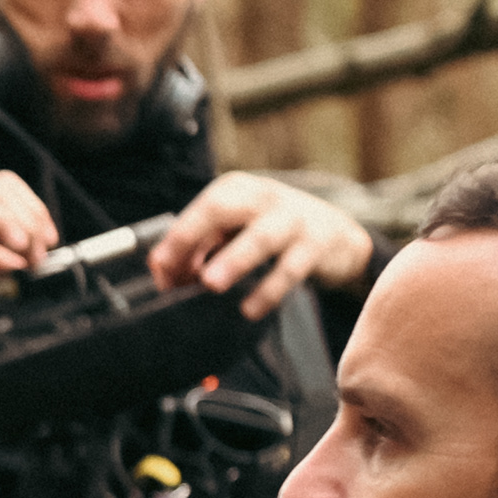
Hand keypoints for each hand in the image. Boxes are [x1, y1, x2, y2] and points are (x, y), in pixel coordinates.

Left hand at [144, 172, 372, 324]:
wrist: (337, 234)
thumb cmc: (273, 230)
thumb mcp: (236, 230)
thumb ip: (199, 248)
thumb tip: (164, 274)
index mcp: (237, 189)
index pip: (199, 208)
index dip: (176, 239)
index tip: (160, 269)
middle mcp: (262, 197)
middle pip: (221, 209)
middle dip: (193, 238)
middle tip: (174, 270)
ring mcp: (292, 218)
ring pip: (260, 237)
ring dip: (233, 260)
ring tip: (211, 283)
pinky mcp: (317, 245)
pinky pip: (290, 268)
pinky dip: (269, 290)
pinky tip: (250, 309)